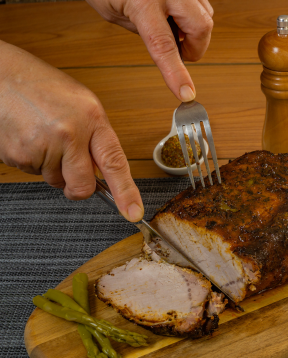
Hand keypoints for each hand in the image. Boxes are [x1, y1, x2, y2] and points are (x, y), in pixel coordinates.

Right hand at [0, 41, 143, 221]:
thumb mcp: (82, 105)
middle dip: (79, 187)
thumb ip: (96, 138)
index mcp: (92, 118)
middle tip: (70, 168)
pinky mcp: (19, 155)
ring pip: (56, 181)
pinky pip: (33, 173)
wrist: (0, 74)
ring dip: (52, 168)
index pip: (115, 162)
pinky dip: (33, 161)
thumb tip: (104, 172)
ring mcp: (43, 146)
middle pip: (83, 185)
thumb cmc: (42, 87)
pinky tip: (29, 137)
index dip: (126, 192)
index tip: (133, 213)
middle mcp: (70, 133)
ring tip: (44, 137)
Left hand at [86, 0, 213, 101]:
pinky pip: (201, 3)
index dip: (176, 74)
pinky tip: (175, 15)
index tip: (186, 93)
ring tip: (172, 29)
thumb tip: (168, 47)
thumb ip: (144, 32)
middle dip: (195, 47)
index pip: (165, 46)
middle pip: (200, 28)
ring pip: (206, 15)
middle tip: (180, 53)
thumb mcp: (114, 13)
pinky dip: (193, 15)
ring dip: (194, 30)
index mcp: (144, 1)